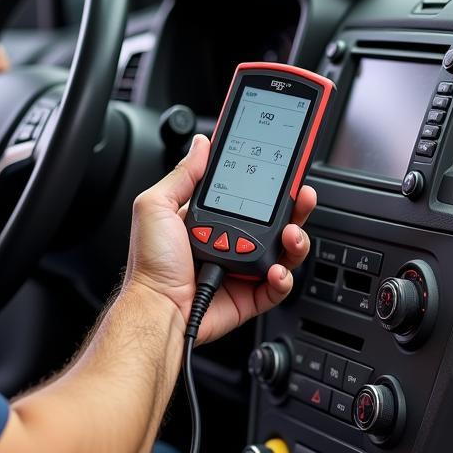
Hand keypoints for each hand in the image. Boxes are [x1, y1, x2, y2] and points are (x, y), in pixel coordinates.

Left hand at [123, 134, 316, 344]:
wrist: (156, 306)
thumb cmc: (151, 263)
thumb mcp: (157, 206)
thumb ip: (183, 175)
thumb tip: (201, 145)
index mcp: (211, 218)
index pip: (249, 194)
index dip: (270, 183)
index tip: (284, 169)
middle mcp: (230, 241)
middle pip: (276, 221)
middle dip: (295, 207)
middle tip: (302, 196)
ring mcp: (242, 269)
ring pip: (284, 251)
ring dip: (296, 239)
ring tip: (292, 234)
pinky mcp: (250, 296)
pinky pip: (278, 286)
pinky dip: (284, 278)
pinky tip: (276, 270)